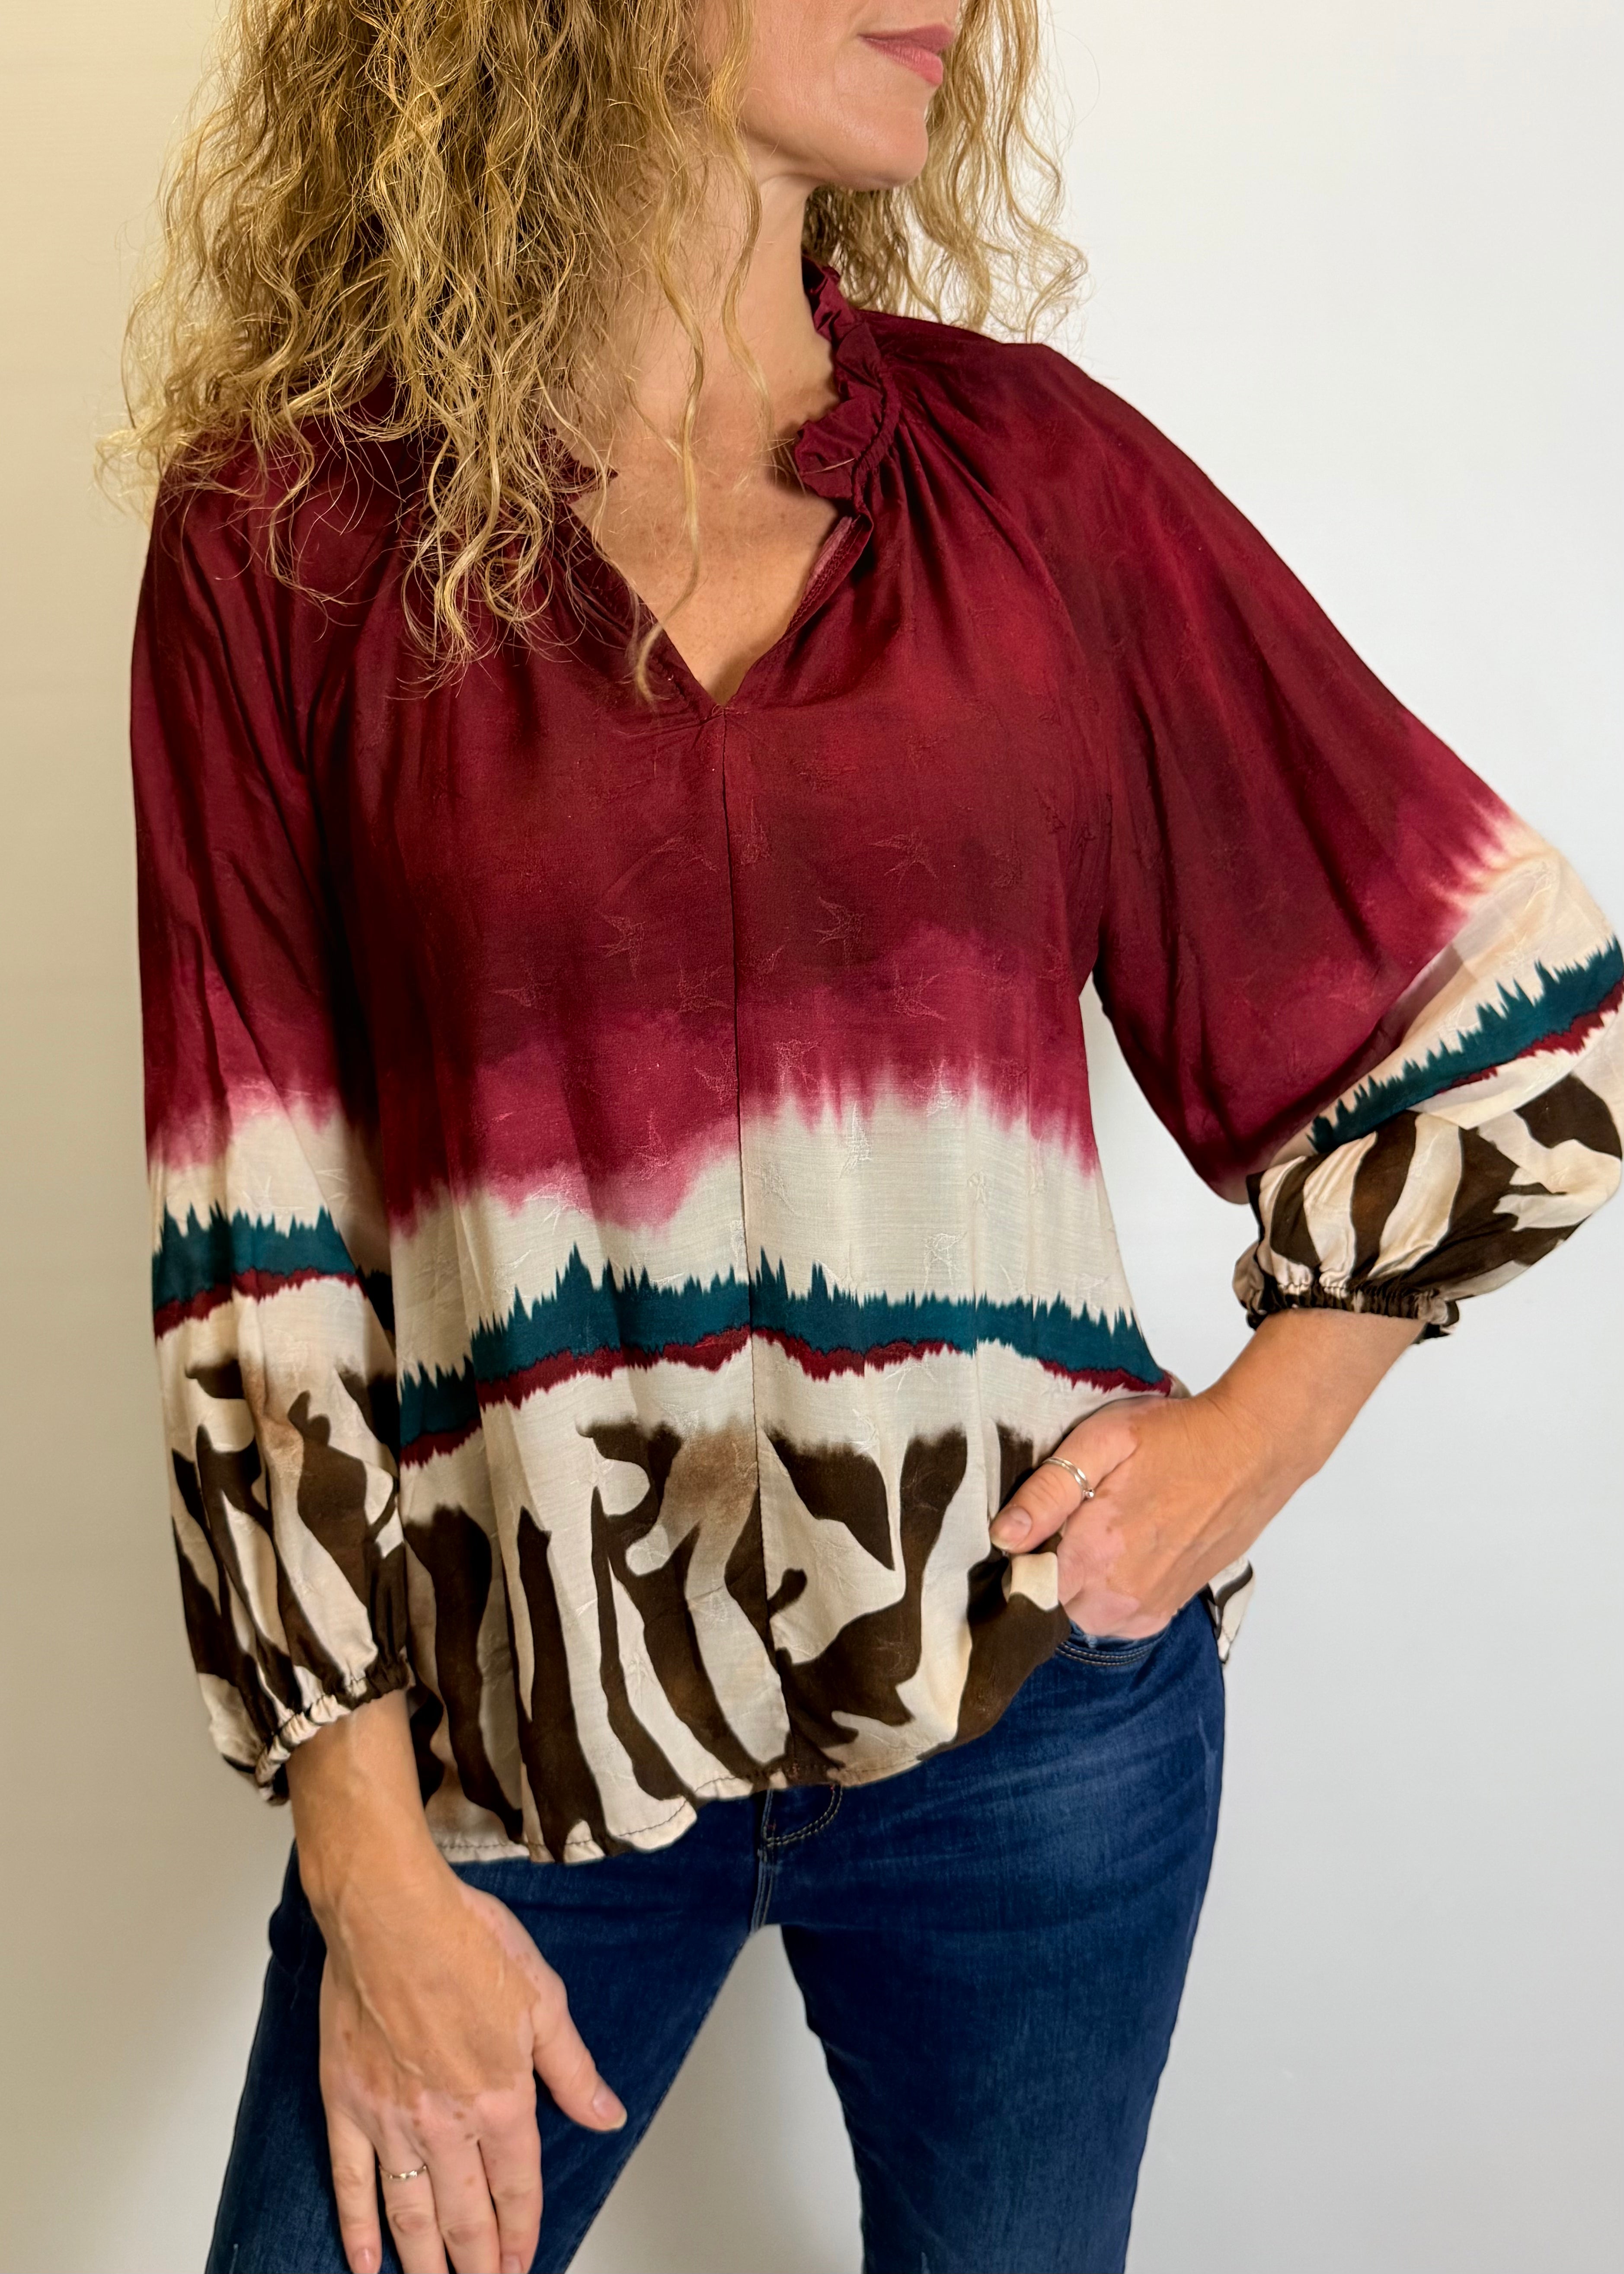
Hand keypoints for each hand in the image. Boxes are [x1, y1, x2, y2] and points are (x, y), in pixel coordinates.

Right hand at [287, 1694, 625, 2273]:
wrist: (389, 1910)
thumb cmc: (464, 1939)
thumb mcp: (541, 1996)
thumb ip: (572, 2068)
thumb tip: (607, 2114)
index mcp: (498, 2095)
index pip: (517, 2182)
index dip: (524, 2228)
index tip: (526, 2261)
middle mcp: (444, 2120)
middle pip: (465, 2214)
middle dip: (480, 2262)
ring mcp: (389, 2118)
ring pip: (411, 2213)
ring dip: (426, 2262)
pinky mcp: (344, 2105)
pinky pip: (349, 2184)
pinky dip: (357, 2229)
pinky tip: (364, 2261)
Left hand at [989, 1307, 1422, 1635]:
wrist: (1253, 1449)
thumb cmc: (1177, 1437)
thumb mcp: (1102, 1441)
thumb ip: (1048, 1493)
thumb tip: (1004, 1537)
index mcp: (1095, 1552)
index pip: (1024, 1585)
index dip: (1018, 1556)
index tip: (1028, 1528)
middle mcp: (1120, 1593)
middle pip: (1052, 1603)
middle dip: (1047, 1570)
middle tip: (1066, 1523)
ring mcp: (1150, 1604)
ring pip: (1086, 1615)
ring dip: (1080, 1585)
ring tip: (1096, 1534)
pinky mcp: (1172, 1605)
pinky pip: (1122, 1621)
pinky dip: (1113, 1597)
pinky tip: (1123, 1555)